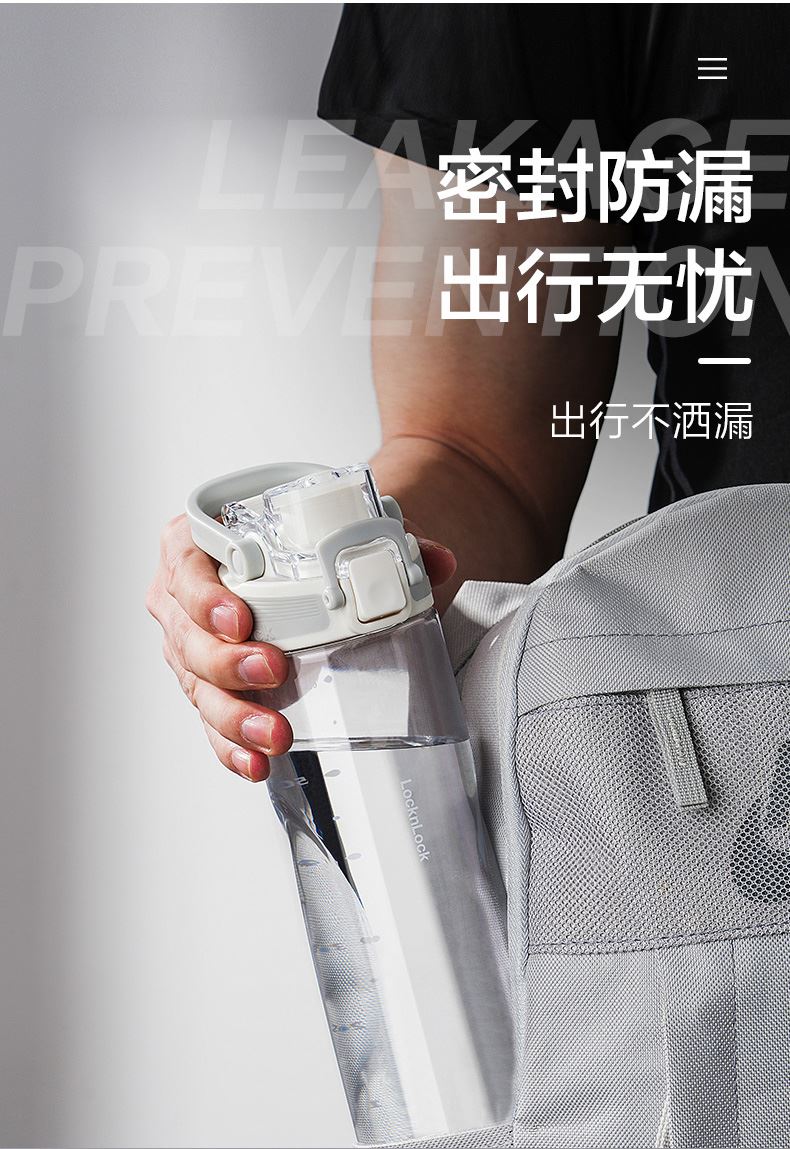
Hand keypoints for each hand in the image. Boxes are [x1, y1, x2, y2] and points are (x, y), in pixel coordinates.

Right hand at [147, 513, 455, 782]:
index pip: (186, 566)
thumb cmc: (297, 542)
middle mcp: (185, 599)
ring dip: (235, 715)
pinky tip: (255, 761)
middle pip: (189, 636)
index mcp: (198, 546)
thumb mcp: (340, 528)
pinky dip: (232, 745)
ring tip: (274, 733)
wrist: (298, 561)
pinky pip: (211, 721)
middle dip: (228, 662)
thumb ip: (386, 540)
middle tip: (272, 669)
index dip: (205, 596)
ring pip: (198, 686)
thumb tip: (437, 562)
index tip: (240, 618)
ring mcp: (193, 646)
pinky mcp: (208, 687)